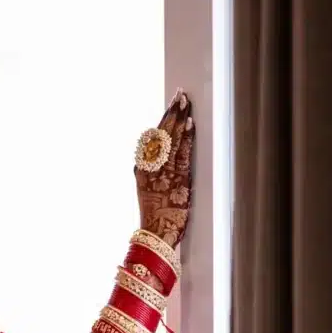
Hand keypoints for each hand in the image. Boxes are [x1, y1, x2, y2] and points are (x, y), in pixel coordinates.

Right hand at [135, 89, 194, 249]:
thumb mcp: (148, 193)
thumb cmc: (156, 219)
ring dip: (179, 119)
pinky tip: (189, 123)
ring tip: (185, 102)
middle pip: (161, 135)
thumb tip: (155, 161)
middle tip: (179, 96)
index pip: (151, 140)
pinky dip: (186, 137)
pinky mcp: (176, 180)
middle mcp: (150, 170)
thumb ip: (151, 175)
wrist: (156, 237)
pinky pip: (182, 153)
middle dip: (171, 113)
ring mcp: (163, 174)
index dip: (162, 121)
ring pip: (171, 140)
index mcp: (142, 171)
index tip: (170, 107)